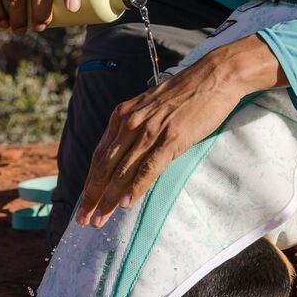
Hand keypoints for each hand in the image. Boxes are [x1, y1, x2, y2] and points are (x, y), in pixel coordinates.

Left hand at [75, 34, 286, 227]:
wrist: (214, 76)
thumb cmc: (185, 91)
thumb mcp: (149, 106)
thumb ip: (135, 126)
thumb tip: (126, 151)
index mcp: (123, 115)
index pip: (100, 155)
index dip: (90, 182)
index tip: (83, 203)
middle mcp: (130, 123)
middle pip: (104, 166)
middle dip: (91, 196)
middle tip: (82, 220)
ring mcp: (150, 130)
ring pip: (122, 171)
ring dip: (108, 198)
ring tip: (99, 220)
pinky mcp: (172, 138)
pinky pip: (149, 167)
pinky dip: (136, 187)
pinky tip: (126, 203)